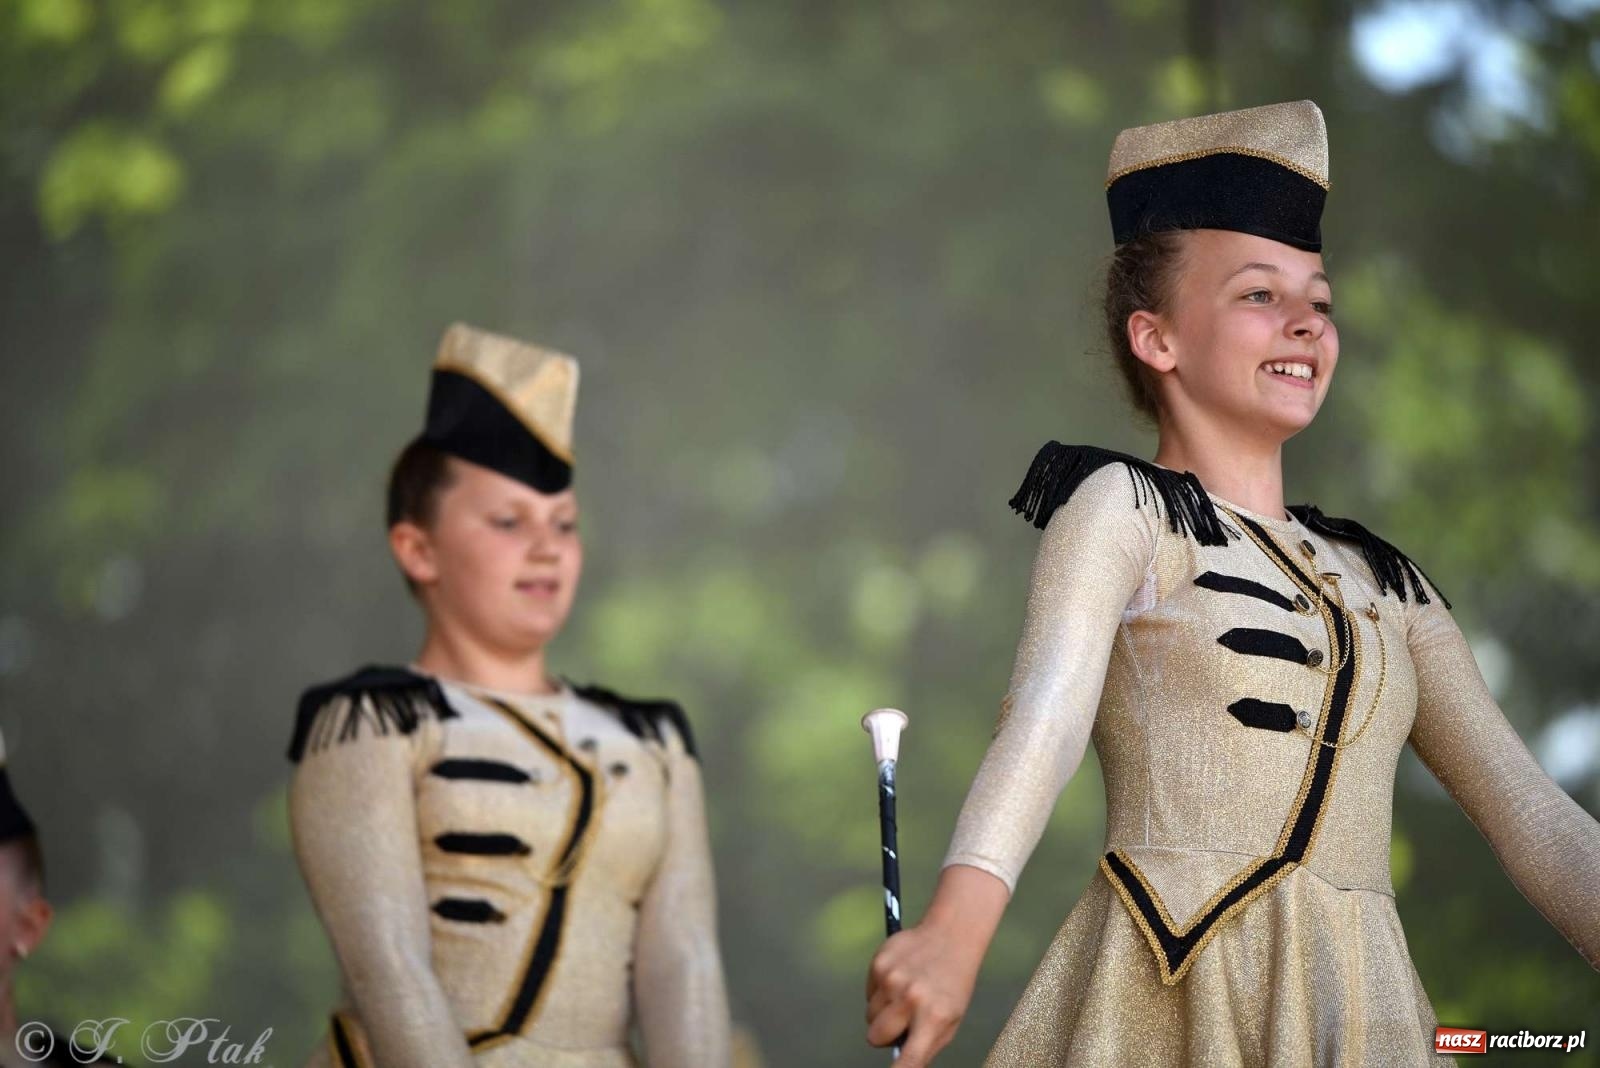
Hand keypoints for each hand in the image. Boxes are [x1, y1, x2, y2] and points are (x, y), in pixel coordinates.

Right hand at [864, 919, 980, 1066]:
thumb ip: (926, 1044)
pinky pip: (868, 993)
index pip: (911, 1058)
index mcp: (934, 1017)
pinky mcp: (879, 964)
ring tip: (905, 993)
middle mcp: (912, 999)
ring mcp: (892, 980)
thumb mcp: (950, 1019)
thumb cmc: (952, 984)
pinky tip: (899, 977)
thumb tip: (900, 1062)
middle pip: (876, 1037)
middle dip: (884, 1034)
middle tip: (903, 1019)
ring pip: (870, 1015)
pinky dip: (880, 991)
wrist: (950, 936)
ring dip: (883, 1011)